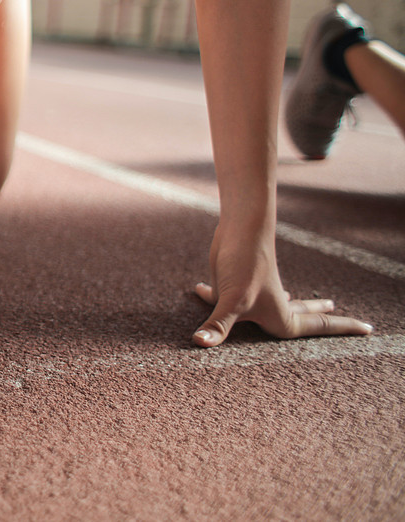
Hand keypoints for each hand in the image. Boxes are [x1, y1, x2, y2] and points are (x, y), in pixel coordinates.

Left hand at [191, 226, 372, 346]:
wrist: (238, 227)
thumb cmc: (244, 264)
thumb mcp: (230, 300)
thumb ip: (218, 325)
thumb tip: (200, 343)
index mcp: (281, 317)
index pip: (320, 329)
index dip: (344, 330)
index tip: (370, 329)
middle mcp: (272, 306)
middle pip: (304, 316)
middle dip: (322, 319)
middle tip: (344, 316)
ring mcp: (255, 294)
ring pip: (274, 303)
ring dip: (288, 304)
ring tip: (301, 302)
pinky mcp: (235, 283)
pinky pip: (227, 296)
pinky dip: (214, 295)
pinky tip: (200, 289)